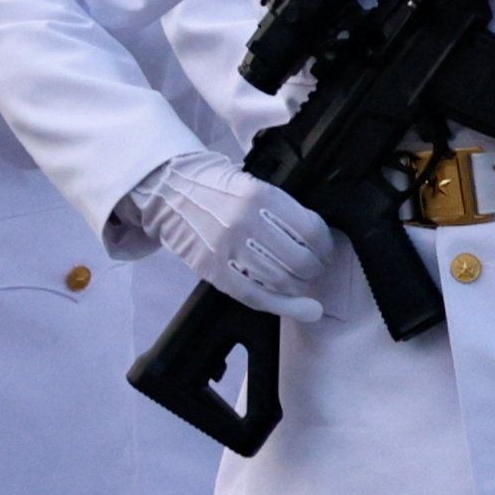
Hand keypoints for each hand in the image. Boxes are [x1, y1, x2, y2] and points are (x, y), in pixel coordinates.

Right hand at [128, 154, 342, 318]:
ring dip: (299, 288)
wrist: (168, 189)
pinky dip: (281, 305)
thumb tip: (318, 243)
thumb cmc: (217, 188)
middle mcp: (246, 222)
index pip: (312, 232)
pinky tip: (296, 307)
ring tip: (299, 284)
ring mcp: (226, 247)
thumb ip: (283, 211)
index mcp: (261, 196)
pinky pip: (254, 296)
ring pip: (281, 281)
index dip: (325, 247)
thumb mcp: (254, 186)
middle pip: (300, 260)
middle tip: (312, 270)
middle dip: (314, 270)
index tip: (324, 252)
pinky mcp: (211, 268)